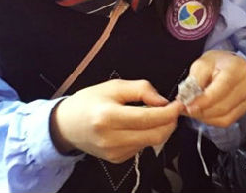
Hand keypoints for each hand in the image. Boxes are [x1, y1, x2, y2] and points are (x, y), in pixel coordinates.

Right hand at [50, 79, 180, 162]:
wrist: (66, 125)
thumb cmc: (89, 102)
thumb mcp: (114, 86)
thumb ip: (141, 89)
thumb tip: (162, 100)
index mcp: (108, 116)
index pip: (148, 118)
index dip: (168, 112)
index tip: (179, 104)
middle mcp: (110, 138)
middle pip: (154, 135)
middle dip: (170, 123)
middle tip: (173, 110)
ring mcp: (114, 152)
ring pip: (151, 143)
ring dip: (160, 129)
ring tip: (156, 114)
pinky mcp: (117, 159)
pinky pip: (142, 147)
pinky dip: (148, 135)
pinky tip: (140, 126)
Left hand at [184, 50, 245, 127]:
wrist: (228, 65)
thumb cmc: (216, 63)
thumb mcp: (201, 64)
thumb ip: (194, 81)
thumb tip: (187, 100)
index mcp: (237, 68)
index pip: (221, 89)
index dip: (204, 101)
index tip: (188, 105)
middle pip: (223, 107)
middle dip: (201, 111)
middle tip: (186, 108)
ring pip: (224, 117)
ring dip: (205, 117)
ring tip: (193, 109)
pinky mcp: (245, 108)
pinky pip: (227, 121)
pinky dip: (212, 120)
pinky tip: (203, 112)